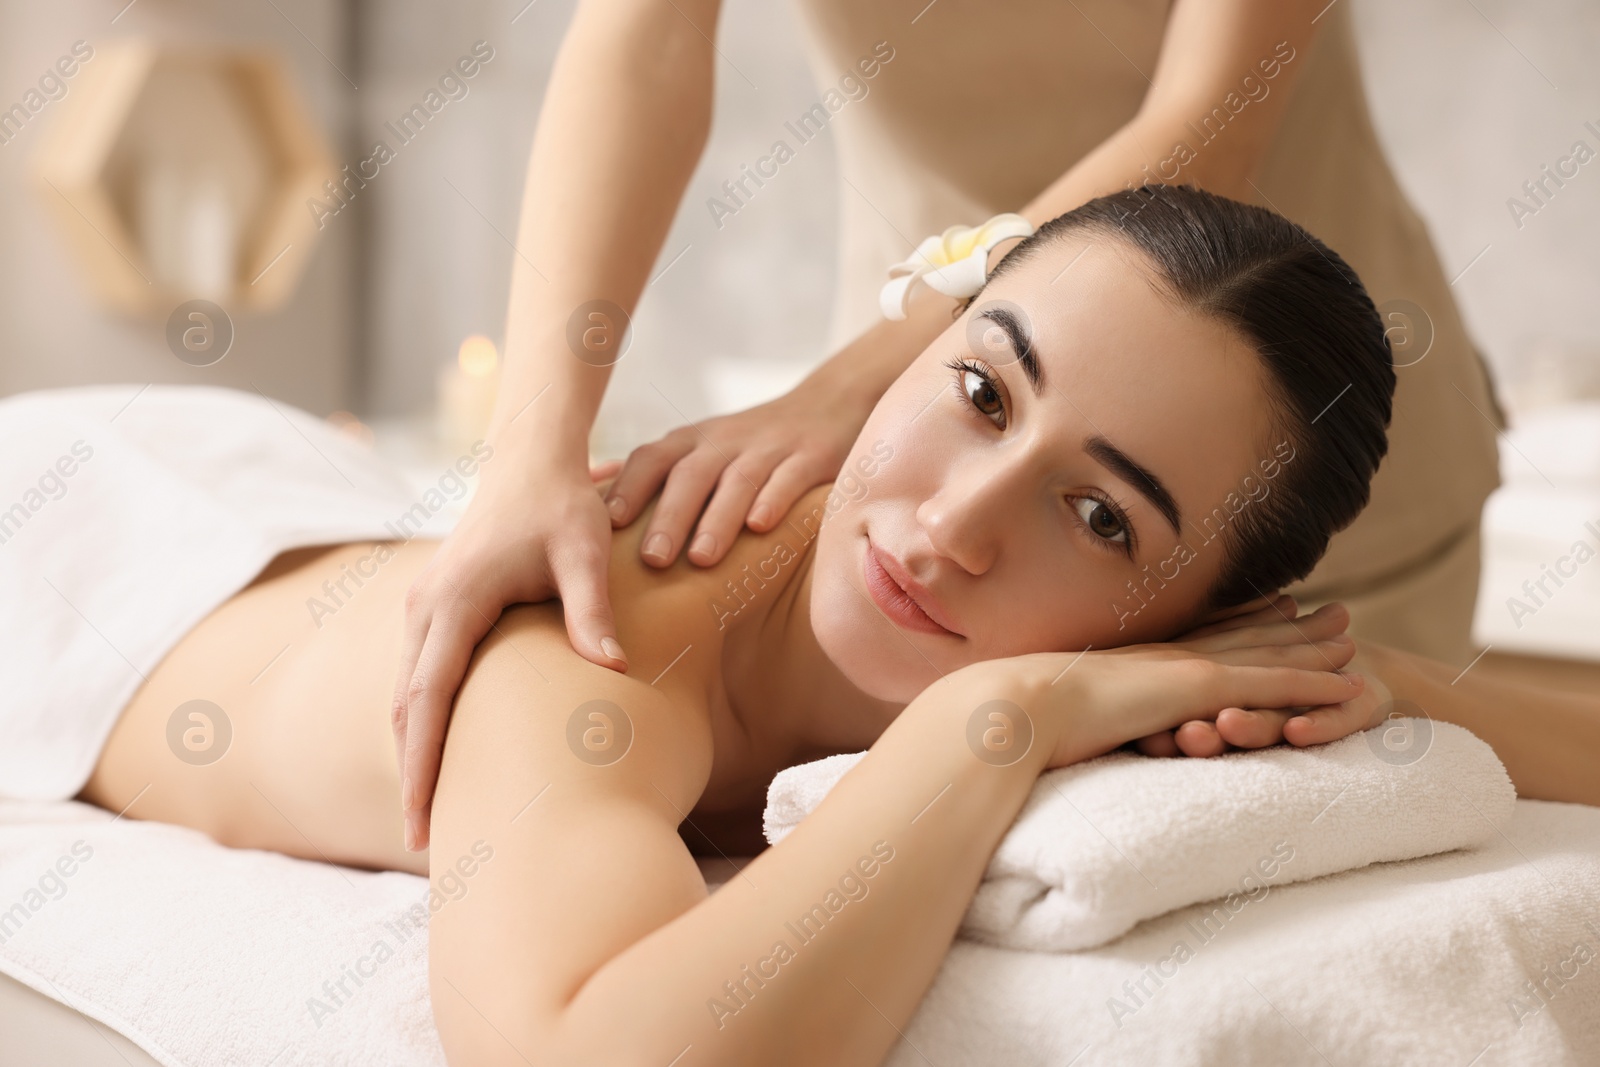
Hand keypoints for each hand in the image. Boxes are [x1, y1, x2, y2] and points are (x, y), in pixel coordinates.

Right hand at [392, 458, 624, 850]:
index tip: (421, 818)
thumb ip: (592, 610)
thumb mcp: (584, 552)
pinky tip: (445, 757)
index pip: (427, 698)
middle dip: (414, 773)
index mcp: (454, 601)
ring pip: (407, 695)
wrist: (530, 460)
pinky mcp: (436, 610)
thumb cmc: (562, 505)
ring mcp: (424, 609)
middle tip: (427, 841)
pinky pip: (421, 677)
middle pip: (406, 708)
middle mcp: (426, 608)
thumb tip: (612, 670)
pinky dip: (425, 721)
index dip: (422, 762)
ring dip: (417, 750)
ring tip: (434, 814)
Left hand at [602, 375, 867, 567]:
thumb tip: (610, 530)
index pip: (653, 458)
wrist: (830, 402)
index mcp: (695, 441)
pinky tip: (760, 527)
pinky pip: (790, 477)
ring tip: (701, 558)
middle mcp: (727, 440)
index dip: (629, 487)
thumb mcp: (709, 451)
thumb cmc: (753, 445)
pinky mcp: (813, 455)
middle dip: (669, 517)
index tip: (609, 524)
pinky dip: (773, 499)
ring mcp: (771, 447)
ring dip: (717, 519)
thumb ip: (669, 480)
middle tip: (652, 560)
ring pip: (739, 480)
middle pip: (691, 474)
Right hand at [995, 606, 1364, 769]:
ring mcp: (1187, 670)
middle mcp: (1168, 656)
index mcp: (1137, 660)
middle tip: (1330, 611)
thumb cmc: (1018, 714)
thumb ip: (1069, 711)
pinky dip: (1315, 685)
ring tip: (1353, 638)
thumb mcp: (1051, 709)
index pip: (1199, 637)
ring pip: (1268, 656)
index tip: (1268, 606)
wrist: (1015, 707)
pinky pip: (1273, 687)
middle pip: (1243, 636)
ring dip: (1314, 648)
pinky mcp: (1200, 692)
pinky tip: (1350, 687)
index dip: (1238, 620)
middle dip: (1289, 624)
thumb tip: (1052, 723)